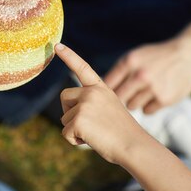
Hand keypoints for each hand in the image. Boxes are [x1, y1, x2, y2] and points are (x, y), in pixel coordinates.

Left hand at [55, 44, 151, 164]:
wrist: (134, 145)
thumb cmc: (122, 133)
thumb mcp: (108, 109)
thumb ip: (91, 104)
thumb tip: (70, 114)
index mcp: (101, 87)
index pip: (82, 68)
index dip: (69, 56)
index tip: (56, 45)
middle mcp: (92, 92)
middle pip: (65, 97)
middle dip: (69, 112)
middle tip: (90, 124)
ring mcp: (85, 104)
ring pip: (64, 118)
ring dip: (75, 129)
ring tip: (96, 133)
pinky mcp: (79, 119)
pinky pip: (65, 133)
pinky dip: (75, 140)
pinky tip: (92, 139)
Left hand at [103, 40, 190, 113]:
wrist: (189, 53)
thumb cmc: (155, 57)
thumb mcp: (135, 57)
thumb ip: (119, 73)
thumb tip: (97, 92)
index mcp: (129, 62)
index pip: (107, 85)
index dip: (103, 92)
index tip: (104, 96)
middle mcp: (140, 75)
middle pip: (117, 98)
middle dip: (117, 100)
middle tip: (122, 98)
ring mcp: (153, 88)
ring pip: (131, 106)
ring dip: (133, 103)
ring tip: (141, 94)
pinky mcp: (165, 99)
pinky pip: (146, 111)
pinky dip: (148, 106)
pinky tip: (153, 98)